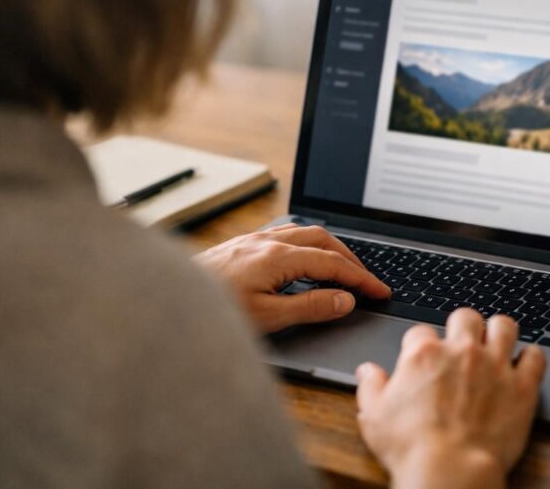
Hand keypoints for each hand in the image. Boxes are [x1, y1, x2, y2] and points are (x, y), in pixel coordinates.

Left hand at [194, 224, 389, 332]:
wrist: (168, 300)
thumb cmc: (213, 310)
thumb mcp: (268, 317)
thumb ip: (310, 307)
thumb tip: (345, 299)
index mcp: (278, 257)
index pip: (333, 264)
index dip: (361, 278)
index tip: (380, 291)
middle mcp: (268, 241)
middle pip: (324, 240)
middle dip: (351, 258)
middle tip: (367, 280)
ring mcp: (254, 240)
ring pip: (305, 233)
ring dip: (330, 248)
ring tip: (344, 268)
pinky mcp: (242, 245)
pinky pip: (286, 234)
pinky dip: (308, 244)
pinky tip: (305, 258)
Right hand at [355, 309, 546, 488]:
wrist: (450, 471)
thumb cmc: (412, 448)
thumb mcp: (374, 417)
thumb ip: (371, 387)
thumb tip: (367, 371)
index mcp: (424, 355)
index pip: (421, 331)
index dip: (421, 343)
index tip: (423, 356)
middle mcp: (462, 352)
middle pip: (465, 316)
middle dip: (462, 326)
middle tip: (462, 342)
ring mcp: (495, 366)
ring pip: (504, 325)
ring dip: (499, 331)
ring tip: (496, 342)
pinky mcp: (522, 386)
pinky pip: (535, 357)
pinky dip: (531, 357)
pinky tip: (524, 363)